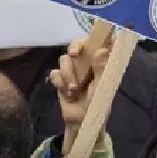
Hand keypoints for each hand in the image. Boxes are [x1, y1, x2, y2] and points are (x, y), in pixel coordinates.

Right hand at [48, 35, 109, 155]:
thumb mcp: (102, 87)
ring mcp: (73, 69)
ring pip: (64, 59)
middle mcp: (87, 62)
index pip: (101, 41)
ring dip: (68, 73)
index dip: (98, 36)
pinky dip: (60, 82)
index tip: (94, 39)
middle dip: (75, 47)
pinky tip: (67, 93)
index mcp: (101, 62)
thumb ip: (102, 69)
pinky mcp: (60, 79)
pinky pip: (54, 73)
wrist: (81, 121)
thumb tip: (101, 50)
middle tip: (76, 55)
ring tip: (74, 89)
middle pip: (78, 44)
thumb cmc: (97, 103)